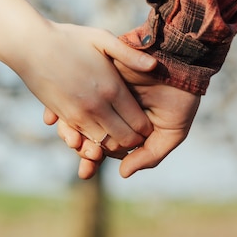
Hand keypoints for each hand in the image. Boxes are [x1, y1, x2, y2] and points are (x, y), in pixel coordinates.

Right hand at [21, 22, 156, 151]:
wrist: (30, 46)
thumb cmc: (69, 38)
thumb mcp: (102, 39)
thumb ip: (130, 54)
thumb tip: (154, 65)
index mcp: (112, 88)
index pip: (138, 123)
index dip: (146, 129)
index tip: (147, 125)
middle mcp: (97, 106)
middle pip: (124, 139)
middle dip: (133, 141)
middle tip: (136, 135)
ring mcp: (79, 115)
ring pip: (104, 144)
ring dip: (113, 145)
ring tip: (117, 135)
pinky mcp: (64, 118)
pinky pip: (85, 140)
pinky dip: (94, 142)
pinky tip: (98, 132)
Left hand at [44, 59, 200, 178]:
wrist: (182, 63)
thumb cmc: (181, 99)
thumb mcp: (170, 132)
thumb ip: (149, 155)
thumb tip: (122, 173)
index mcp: (125, 127)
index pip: (103, 146)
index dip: (92, 159)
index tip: (86, 169)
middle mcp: (111, 111)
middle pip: (86, 133)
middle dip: (78, 147)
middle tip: (74, 155)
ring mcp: (101, 93)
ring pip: (76, 115)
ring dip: (68, 130)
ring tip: (70, 141)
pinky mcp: (96, 75)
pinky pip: (73, 92)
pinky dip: (61, 107)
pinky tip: (55, 119)